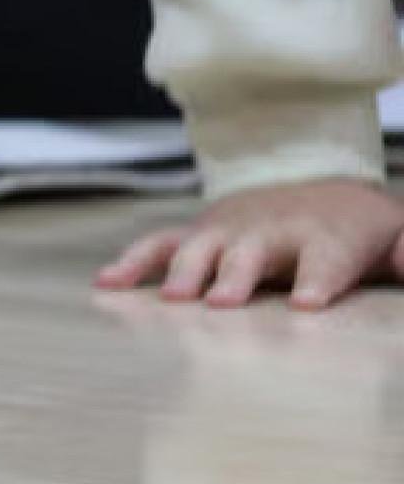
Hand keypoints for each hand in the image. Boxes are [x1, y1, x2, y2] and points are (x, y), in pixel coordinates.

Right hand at [97, 178, 403, 309]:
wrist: (317, 182)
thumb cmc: (359, 227)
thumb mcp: (397, 236)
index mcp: (326, 236)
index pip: (325, 260)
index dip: (317, 279)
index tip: (307, 302)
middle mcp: (272, 230)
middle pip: (252, 252)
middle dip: (235, 274)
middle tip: (220, 301)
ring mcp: (229, 229)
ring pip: (202, 246)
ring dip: (186, 270)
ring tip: (172, 298)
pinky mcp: (200, 232)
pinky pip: (161, 244)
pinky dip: (134, 260)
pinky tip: (109, 282)